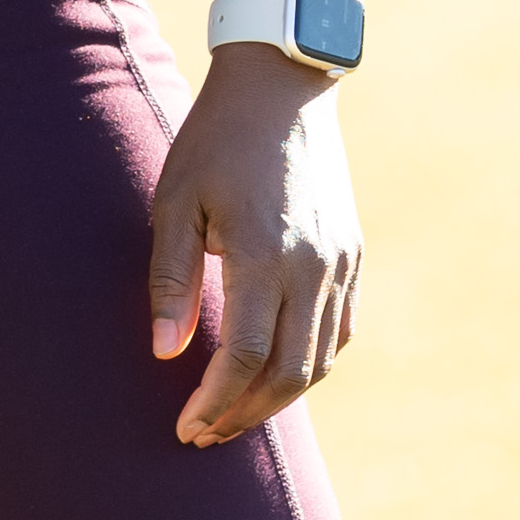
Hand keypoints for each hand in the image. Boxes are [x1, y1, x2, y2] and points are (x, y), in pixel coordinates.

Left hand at [146, 49, 361, 446]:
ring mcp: (340, 262)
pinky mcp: (353, 254)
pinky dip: (311, 364)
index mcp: (264, 255)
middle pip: (288, 374)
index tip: (185, 427)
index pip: (244, 357)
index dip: (214, 402)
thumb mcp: (176, 201)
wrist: (281, 86)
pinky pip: (340, 332)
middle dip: (244, 414)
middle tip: (204, 433)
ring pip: (320, 360)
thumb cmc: (215, 140)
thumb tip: (166, 353)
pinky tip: (276, 373)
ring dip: (277, 398)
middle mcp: (312, 267)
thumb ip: (172, 279)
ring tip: (234, 414)